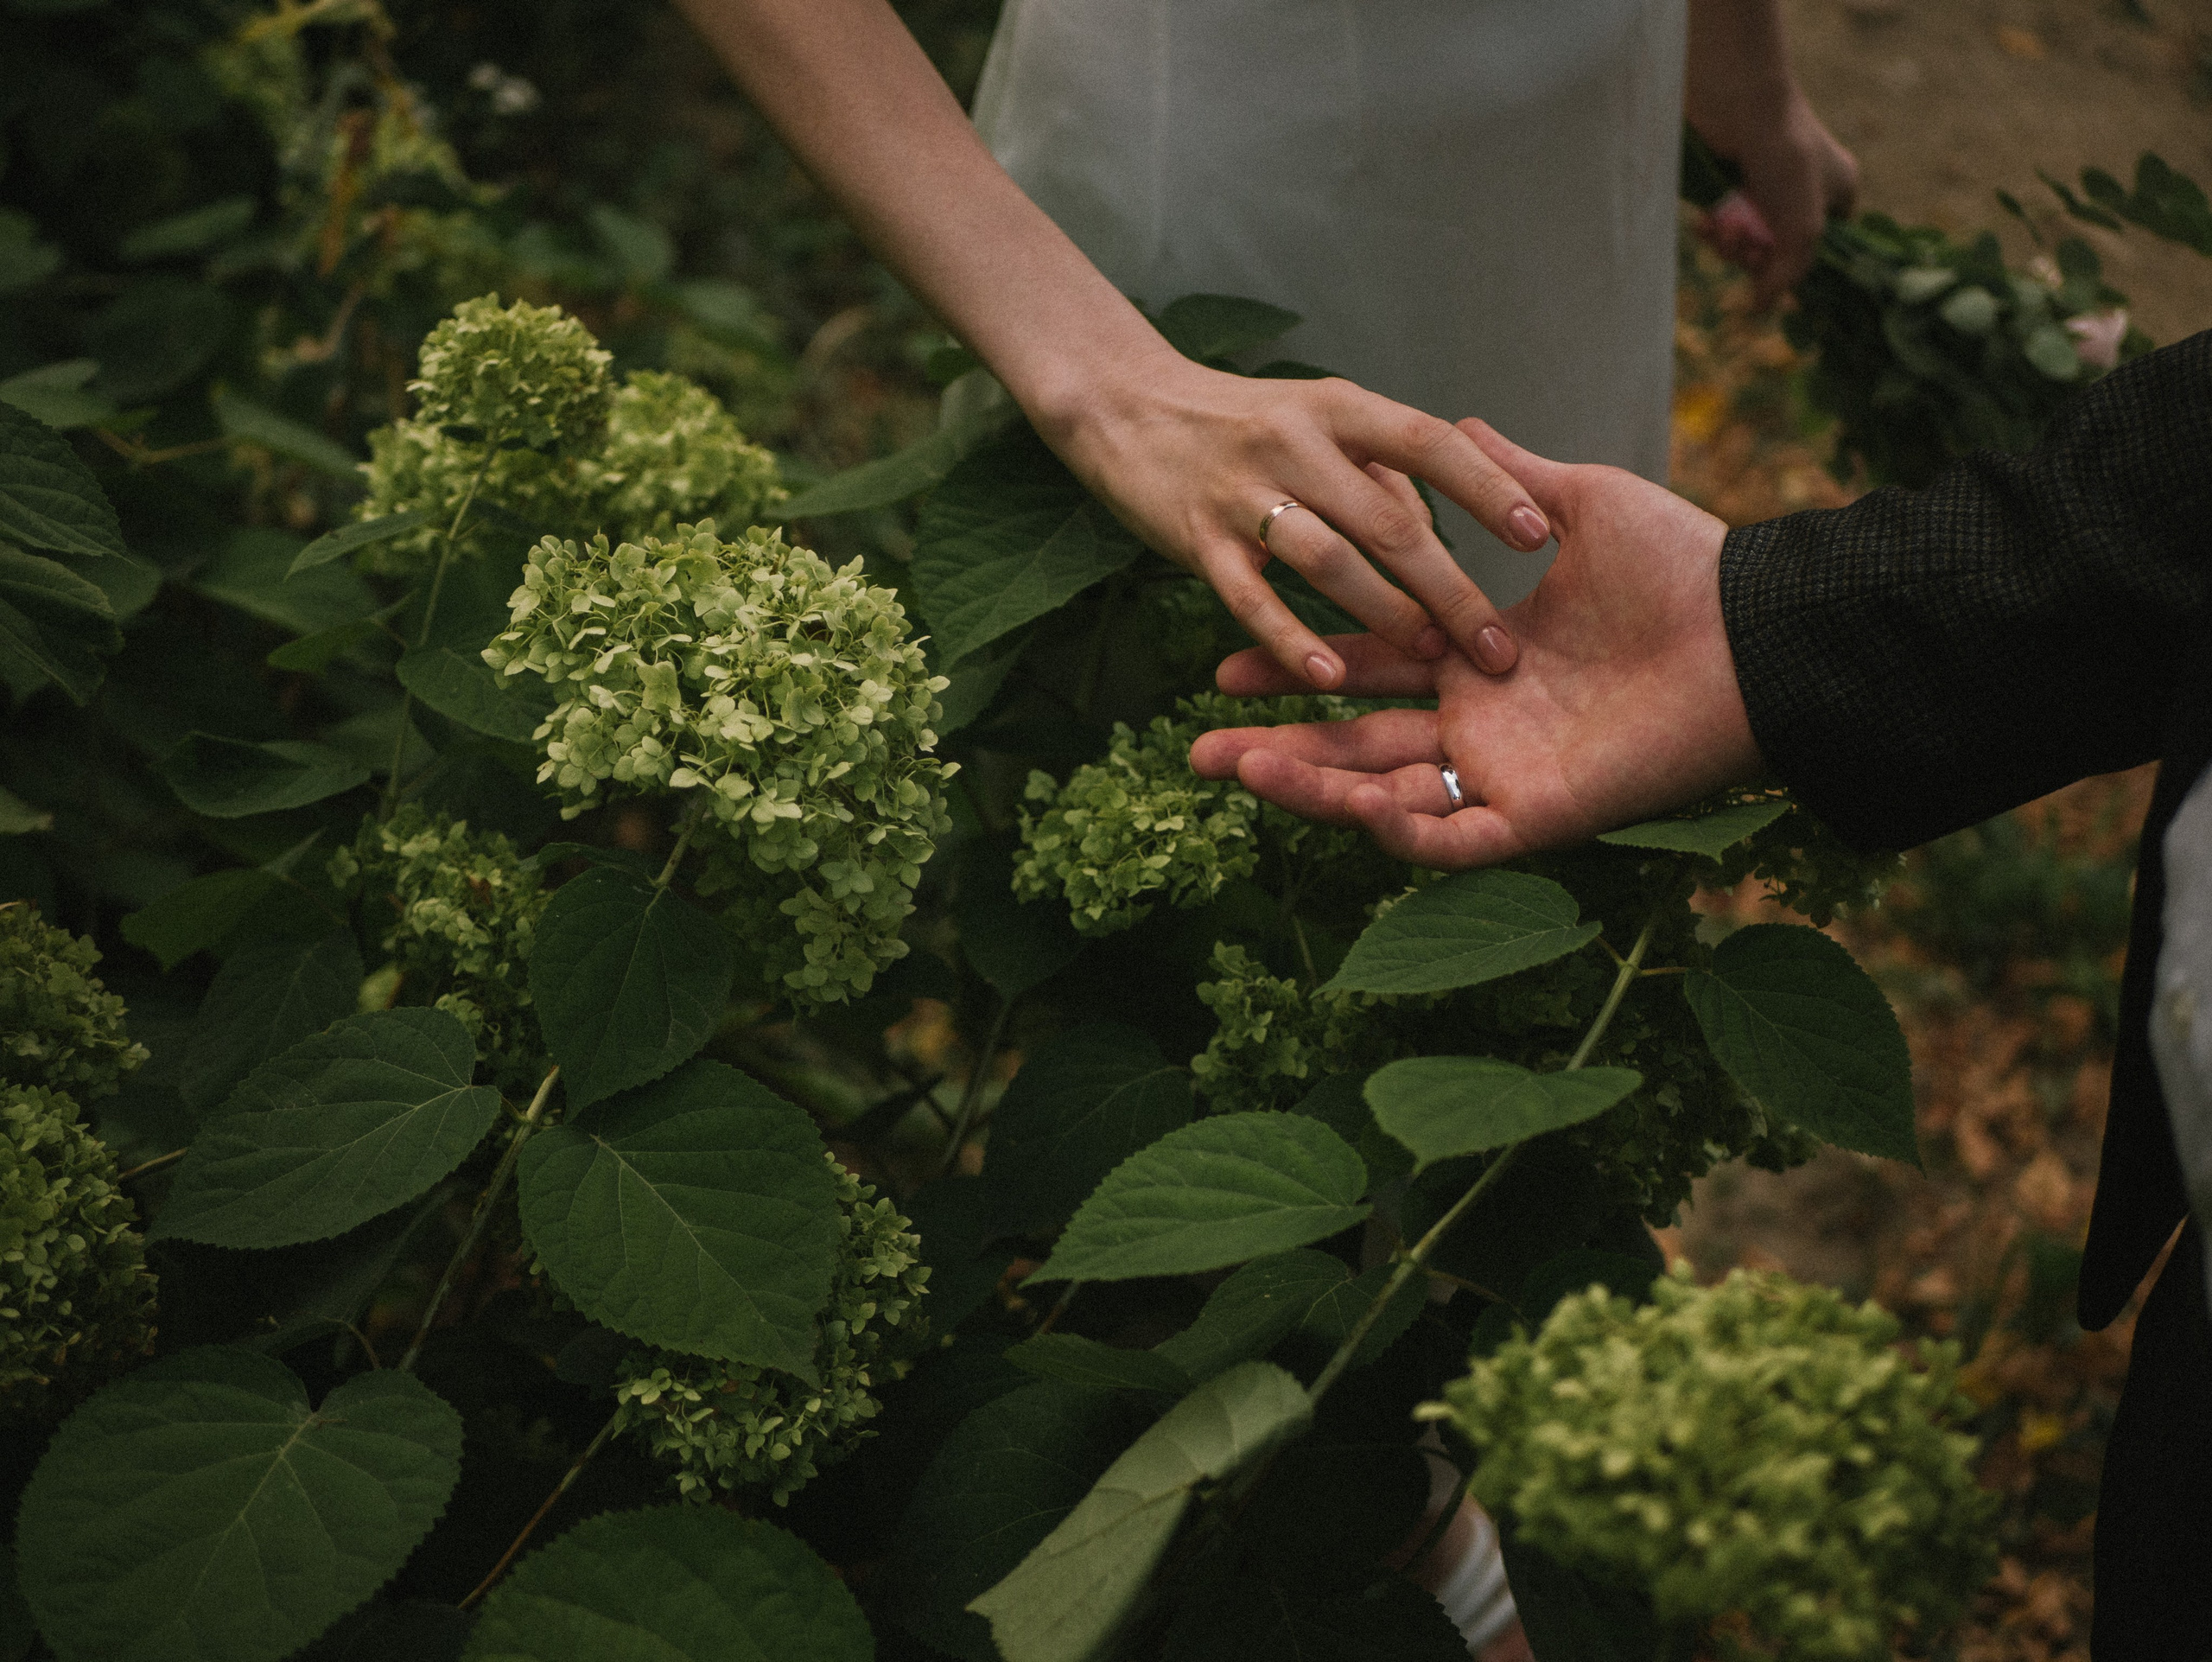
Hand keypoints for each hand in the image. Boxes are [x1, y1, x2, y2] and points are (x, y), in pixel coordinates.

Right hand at [1037, 349, 1550, 688]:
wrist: (1123, 403)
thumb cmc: (1238, 418)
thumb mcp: (1319, 411)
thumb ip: (1381, 461)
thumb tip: (1439, 519)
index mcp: (1339, 408)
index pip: (1430, 444)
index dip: (1486, 489)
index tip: (1538, 535)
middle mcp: (1296, 443)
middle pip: (1390, 520)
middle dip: (1452, 587)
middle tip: (1499, 647)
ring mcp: (1244, 494)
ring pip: (1328, 561)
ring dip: (1384, 614)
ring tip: (1430, 659)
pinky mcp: (1197, 542)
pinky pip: (1251, 598)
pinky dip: (1290, 640)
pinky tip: (1327, 679)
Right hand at [1189, 423, 1763, 868]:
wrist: (1753, 627)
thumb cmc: (1683, 567)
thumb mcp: (1582, 505)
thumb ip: (1513, 478)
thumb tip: (1466, 423)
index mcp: (1480, 664)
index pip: (1364, 672)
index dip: (1293, 669)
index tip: (1219, 664)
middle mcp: (1481, 727)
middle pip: (1355, 747)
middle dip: (1274, 752)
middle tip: (1195, 752)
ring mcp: (1505, 777)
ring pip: (1385, 800)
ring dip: (1309, 793)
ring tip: (1231, 772)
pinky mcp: (1539, 818)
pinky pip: (1452, 839)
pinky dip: (1395, 830)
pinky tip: (1342, 804)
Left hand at [1684, 0, 1857, 306]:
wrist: (1738, 104)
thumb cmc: (1785, 158)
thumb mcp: (1802, 227)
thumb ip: (1788, 273)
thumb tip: (1760, 309)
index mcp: (1838, 195)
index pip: (1823, 251)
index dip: (1796, 269)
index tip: (1776, 277)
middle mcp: (1803, 194)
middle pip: (1778, 253)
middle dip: (1756, 257)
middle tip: (1745, 244)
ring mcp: (1765, 190)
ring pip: (1746, 244)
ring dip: (1731, 246)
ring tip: (1724, 228)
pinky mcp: (1730, 188)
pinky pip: (1722, 227)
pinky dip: (1713, 232)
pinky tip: (1704, 225)